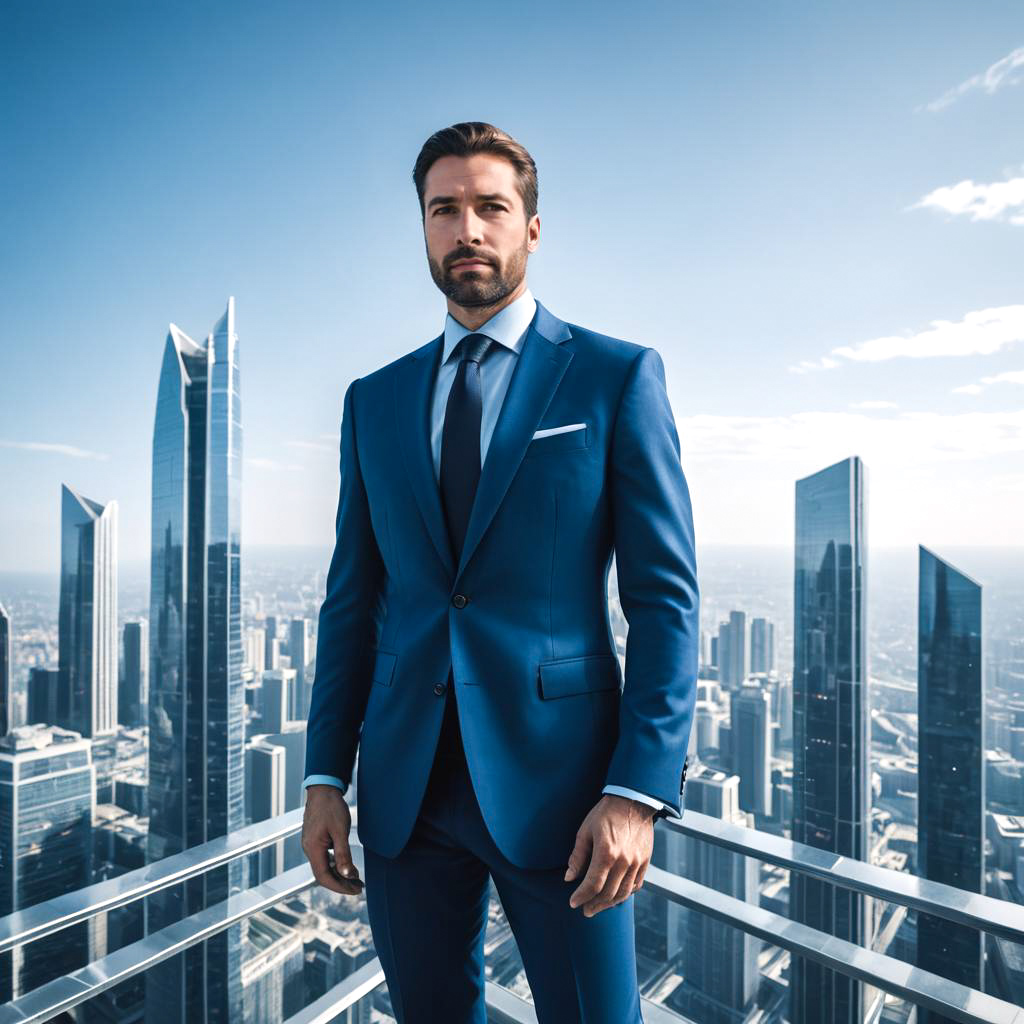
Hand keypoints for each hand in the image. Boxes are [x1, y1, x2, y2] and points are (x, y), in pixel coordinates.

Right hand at [301, 785, 363, 895]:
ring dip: (339, 875)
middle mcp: (309, 849)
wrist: (323, 789)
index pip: (323, 877)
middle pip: (323, 875)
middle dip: (341, 883)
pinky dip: (336, 865)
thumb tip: (347, 875)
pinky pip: (324, 858)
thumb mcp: (340, 830)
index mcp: (313, 848)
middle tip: (358, 887)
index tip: (355, 890)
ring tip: (355, 878)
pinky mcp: (315, 840)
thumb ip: (343, 854)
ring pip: (324, 867)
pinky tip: (346, 865)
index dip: (339, 887)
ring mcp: (311, 844)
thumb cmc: (331, 806)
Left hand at [564, 794, 655, 915]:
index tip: (573, 902)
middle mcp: (623, 861)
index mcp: (606, 853)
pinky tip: (616, 895)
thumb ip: (578, 856)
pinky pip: (635, 885)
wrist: (633, 800)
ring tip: (598, 906)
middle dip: (594, 905)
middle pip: (608, 893)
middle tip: (585, 910)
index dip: (581, 896)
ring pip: (623, 893)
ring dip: (609, 903)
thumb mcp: (585, 830)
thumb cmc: (606, 813)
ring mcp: (636, 863)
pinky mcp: (645, 861)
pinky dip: (625, 894)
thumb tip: (569, 878)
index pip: (592, 885)